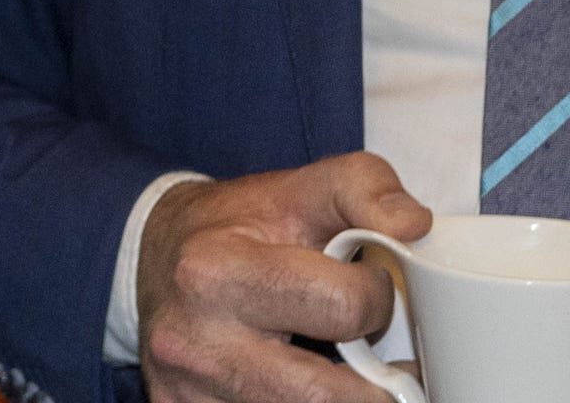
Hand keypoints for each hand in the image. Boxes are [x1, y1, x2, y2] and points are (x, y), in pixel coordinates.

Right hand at [137, 152, 432, 402]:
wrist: (155, 258)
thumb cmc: (236, 224)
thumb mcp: (299, 187)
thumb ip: (365, 189)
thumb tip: (415, 227)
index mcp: (216, 274)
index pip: (340, 307)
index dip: (376, 297)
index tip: (369, 285)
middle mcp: (195, 344)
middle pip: (325, 396)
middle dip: (371, 377)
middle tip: (375, 351)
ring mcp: (190, 395)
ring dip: (341, 400)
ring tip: (344, 369)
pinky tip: (305, 384)